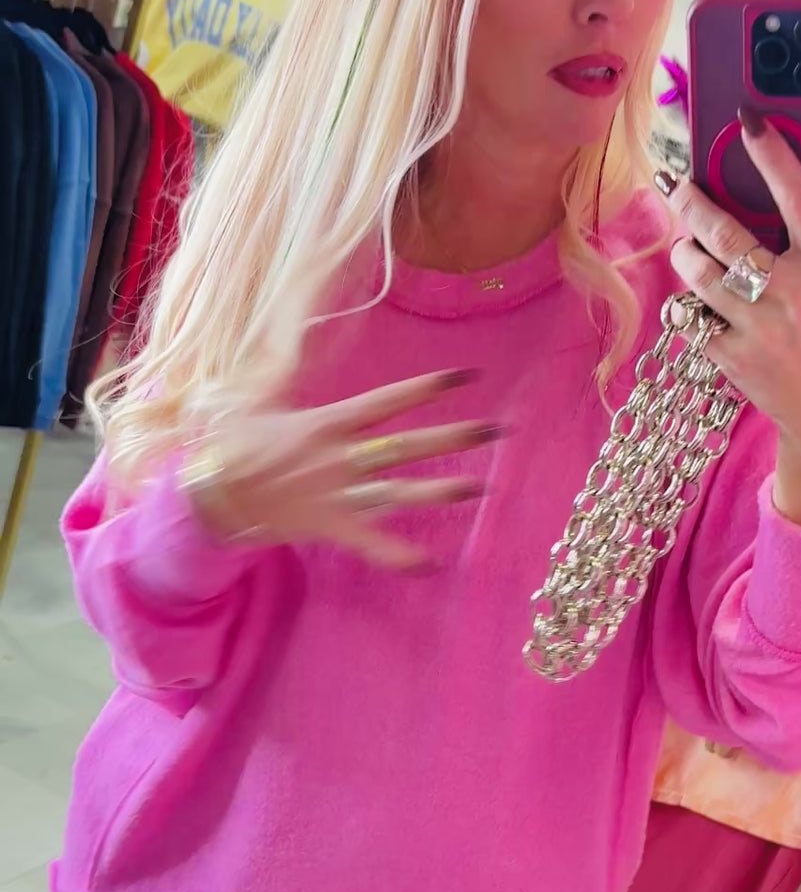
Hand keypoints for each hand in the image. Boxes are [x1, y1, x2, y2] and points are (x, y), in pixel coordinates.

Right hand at [188, 370, 499, 570]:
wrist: (211, 495)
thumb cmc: (233, 443)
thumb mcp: (255, 396)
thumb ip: (280, 368)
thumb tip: (287, 327)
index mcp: (326, 424)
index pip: (387, 402)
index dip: (426, 389)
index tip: (465, 378)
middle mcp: (339, 458)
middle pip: (407, 446)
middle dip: (453, 438)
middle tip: (497, 431)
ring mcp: (338, 494)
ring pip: (398, 492)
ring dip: (440, 491)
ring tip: (480, 487)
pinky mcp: (330, 525)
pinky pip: (370, 544)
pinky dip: (398, 556)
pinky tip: (431, 564)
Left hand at [670, 111, 800, 534]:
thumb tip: (779, 195)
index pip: (798, 196)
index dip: (772, 154)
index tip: (748, 120)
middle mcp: (794, 293)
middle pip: (725, 231)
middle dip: (691, 201)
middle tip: (677, 185)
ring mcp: (760, 327)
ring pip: (697, 271)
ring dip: (685, 253)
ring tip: (689, 249)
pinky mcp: (733, 358)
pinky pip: (693, 316)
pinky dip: (691, 304)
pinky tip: (700, 302)